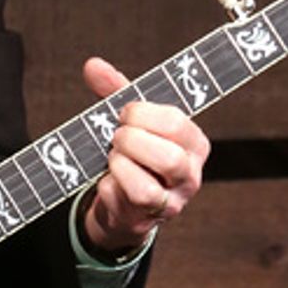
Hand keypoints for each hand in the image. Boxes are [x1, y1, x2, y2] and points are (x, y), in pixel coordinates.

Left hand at [77, 55, 209, 257]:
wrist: (124, 203)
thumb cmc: (135, 153)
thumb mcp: (132, 120)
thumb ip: (116, 92)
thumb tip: (92, 65)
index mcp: (195, 144)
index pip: (177, 124)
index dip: (143, 114)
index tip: (124, 113)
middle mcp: (190, 176)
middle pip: (169, 159)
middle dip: (132, 141)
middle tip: (117, 137)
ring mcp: (170, 203)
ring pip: (146, 190)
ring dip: (120, 167)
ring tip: (113, 158)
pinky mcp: (144, 221)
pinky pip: (120, 202)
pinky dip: (107, 185)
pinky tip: (107, 179)